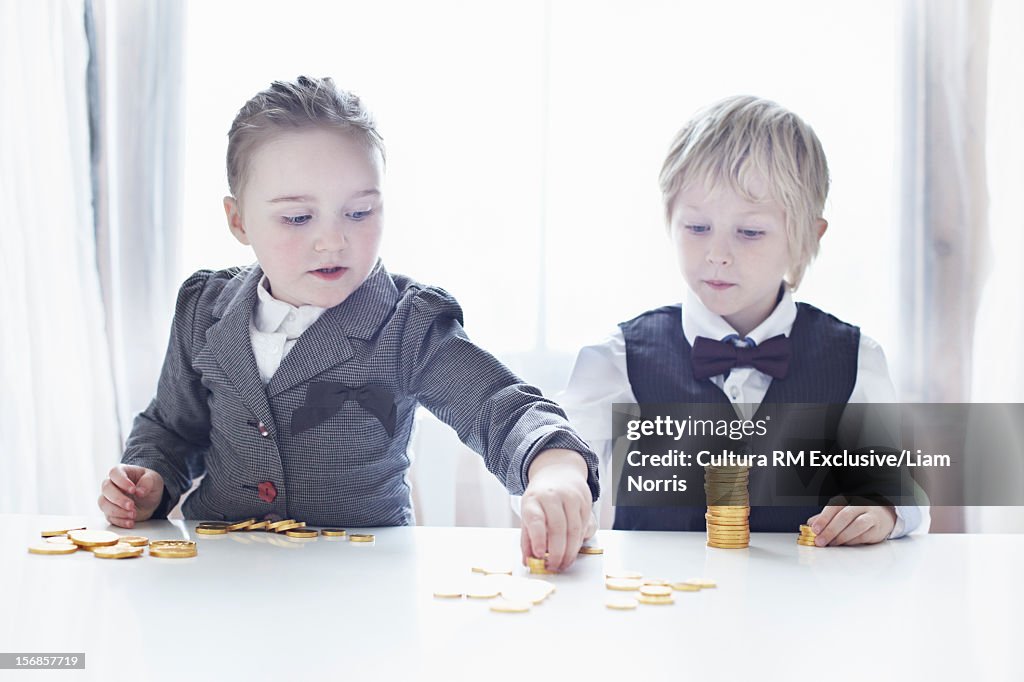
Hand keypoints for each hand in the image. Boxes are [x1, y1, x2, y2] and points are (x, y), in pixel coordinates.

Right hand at [98, 465, 163, 527]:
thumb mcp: (154, 479)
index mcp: (121, 471)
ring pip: (104, 504)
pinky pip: (109, 517)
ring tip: (133, 515)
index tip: (133, 490)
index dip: (121, 481)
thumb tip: (139, 491)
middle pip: (106, 489)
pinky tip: (130, 522)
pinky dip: (120, 521)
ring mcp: (109, 498)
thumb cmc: (149, 484)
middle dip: (118, 499)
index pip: (114, 473)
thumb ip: (148, 482)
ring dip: (118, 511)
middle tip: (132, 505)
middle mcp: (111, 484)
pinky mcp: (110, 512)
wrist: (150, 499)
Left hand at [520, 448, 594, 571]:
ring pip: (575, 530)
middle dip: (557, 553)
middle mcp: (553, 496)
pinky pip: (585, 527)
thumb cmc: (541, 498)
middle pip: (558, 528)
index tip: (539, 555)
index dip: (538, 539)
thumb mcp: (528, 513)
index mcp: (534, 499)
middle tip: (553, 566)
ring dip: (570, 552)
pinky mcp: (586, 502)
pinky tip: (572, 550)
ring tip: (563, 564)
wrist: (559, 472)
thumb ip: (528, 538)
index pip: (536, 519)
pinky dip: (579, 543)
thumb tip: (528, 561)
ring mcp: (572, 497)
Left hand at [808, 504, 895, 545]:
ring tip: (832, 543)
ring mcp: (870, 515)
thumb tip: (809, 524)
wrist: (882, 516)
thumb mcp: (838, 513)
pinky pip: (864, 535)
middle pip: (844, 516)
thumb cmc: (856, 515)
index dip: (823, 518)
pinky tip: (845, 544)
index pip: (833, 506)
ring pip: (857, 524)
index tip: (814, 529)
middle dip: (830, 530)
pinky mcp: (877, 528)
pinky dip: (852, 540)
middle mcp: (859, 505)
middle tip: (820, 541)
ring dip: (842, 536)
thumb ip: (824, 518)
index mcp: (846, 500)